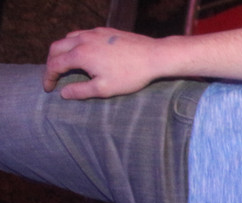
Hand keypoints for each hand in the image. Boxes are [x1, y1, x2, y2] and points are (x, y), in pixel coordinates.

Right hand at [44, 28, 162, 98]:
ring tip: (64, 63)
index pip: (54, 64)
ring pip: (68, 38)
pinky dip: (75, 43)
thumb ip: (81, 91)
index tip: (48, 88)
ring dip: (62, 50)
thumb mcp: (104, 89)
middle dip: (51, 62)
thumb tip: (63, 93)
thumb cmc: (130, 75)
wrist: (153, 56)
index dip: (48, 77)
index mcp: (80, 54)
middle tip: (52, 75)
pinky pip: (82, 34)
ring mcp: (94, 33)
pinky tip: (83, 52)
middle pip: (56, 48)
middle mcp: (83, 40)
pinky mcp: (105, 31)